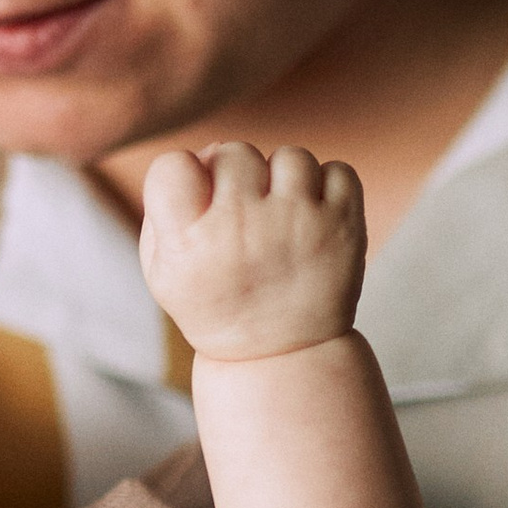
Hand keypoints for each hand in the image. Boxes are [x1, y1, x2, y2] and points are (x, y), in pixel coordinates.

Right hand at [140, 141, 364, 359]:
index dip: (185, 175)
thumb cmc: (216, 304)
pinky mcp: (344, 226)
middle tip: (246, 220)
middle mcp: (241, 228)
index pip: (173, 165)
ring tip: (283, 223)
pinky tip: (315, 222)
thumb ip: (166, 206)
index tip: (199, 204)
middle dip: (238, 178)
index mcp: (188, 243)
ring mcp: (297, 223)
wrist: (283, 356)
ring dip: (286, 183)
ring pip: (289, 156)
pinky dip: (330, 190)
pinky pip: (338, 170)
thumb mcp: (164, 271)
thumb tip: (208, 151)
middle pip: (233, 150)